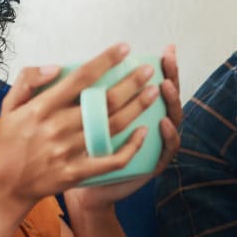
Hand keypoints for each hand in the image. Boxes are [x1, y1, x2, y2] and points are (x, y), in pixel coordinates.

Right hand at [0, 43, 151, 212]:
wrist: (7, 185)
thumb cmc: (11, 141)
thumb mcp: (9, 105)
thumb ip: (27, 80)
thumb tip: (55, 67)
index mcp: (41, 108)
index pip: (80, 78)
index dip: (105, 61)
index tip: (124, 48)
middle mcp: (57, 128)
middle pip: (103, 101)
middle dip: (131, 82)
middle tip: (148, 70)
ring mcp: (69, 151)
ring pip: (112, 126)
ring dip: (137, 107)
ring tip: (153, 92)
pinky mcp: (78, 172)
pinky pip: (111, 159)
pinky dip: (131, 146)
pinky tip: (144, 131)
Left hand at [68, 44, 182, 209]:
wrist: (81, 187)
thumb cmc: (76, 149)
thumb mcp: (76, 117)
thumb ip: (76, 93)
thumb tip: (64, 67)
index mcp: (135, 109)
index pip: (155, 82)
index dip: (163, 66)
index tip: (165, 50)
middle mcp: (151, 123)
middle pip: (169, 96)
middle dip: (171, 76)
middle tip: (167, 62)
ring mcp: (155, 143)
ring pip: (173, 119)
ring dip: (171, 102)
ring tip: (164, 87)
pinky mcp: (155, 163)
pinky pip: (166, 149)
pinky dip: (168, 136)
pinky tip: (162, 123)